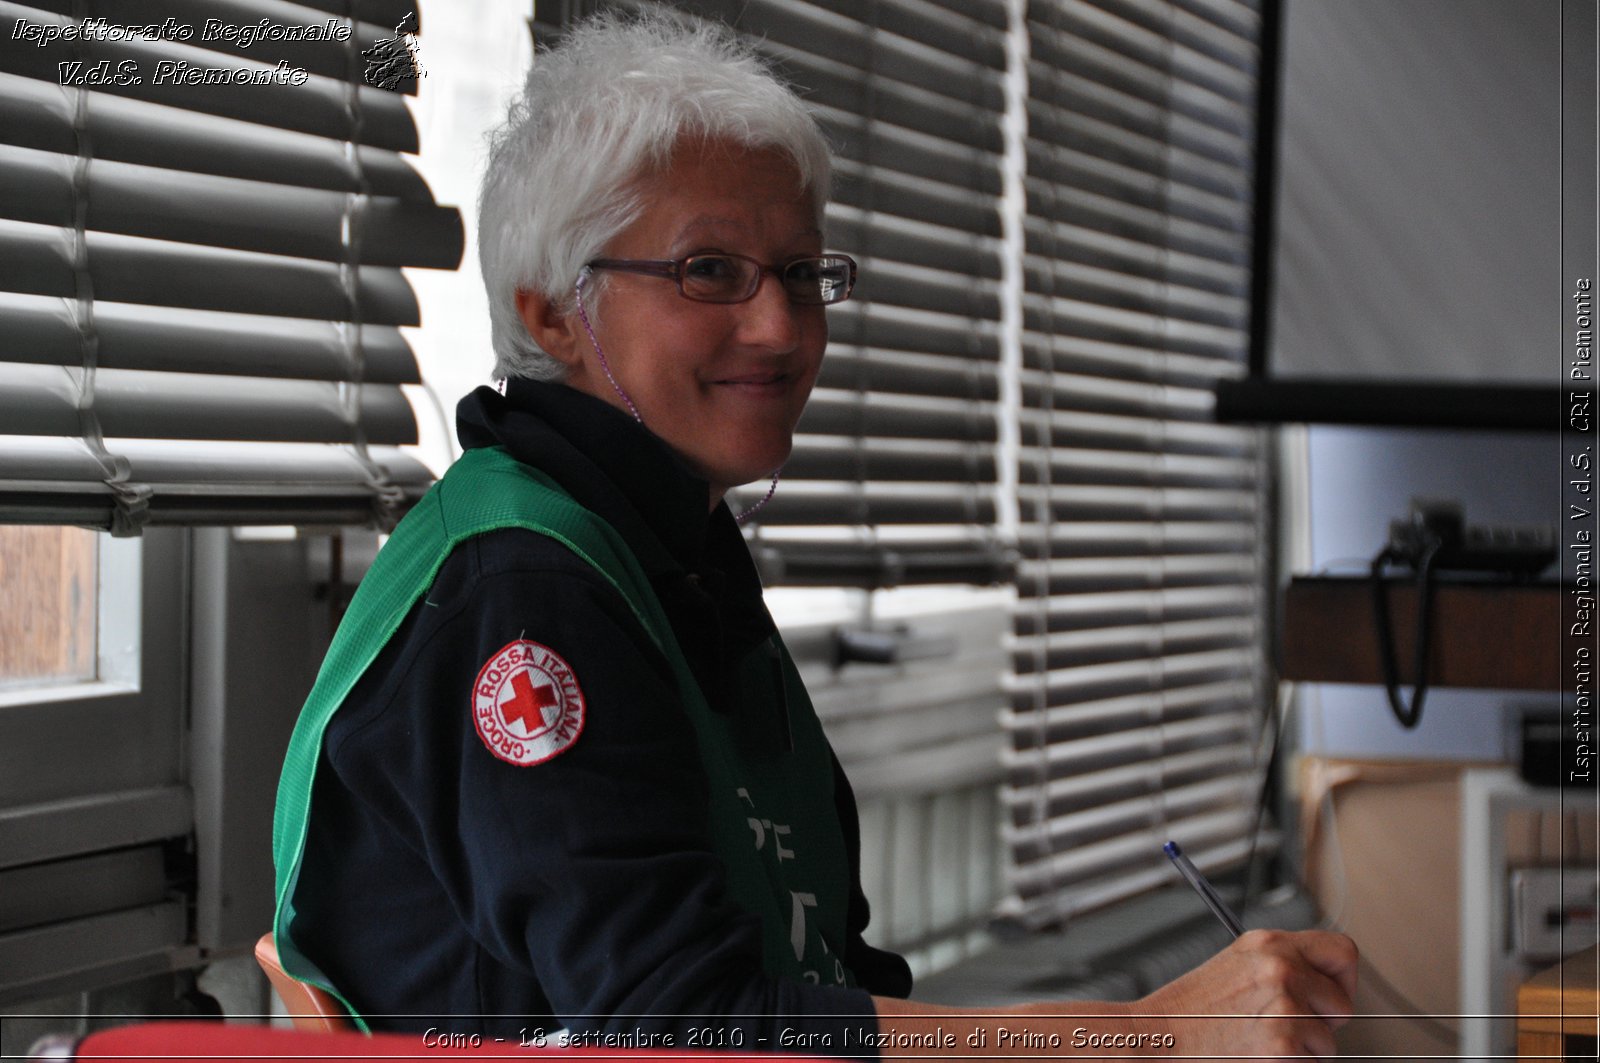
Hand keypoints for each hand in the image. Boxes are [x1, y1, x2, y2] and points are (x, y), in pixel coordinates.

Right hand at [1130, 929, 1357, 1060]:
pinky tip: (1259, 1053)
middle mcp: (1281, 967)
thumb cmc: (1193, 1009)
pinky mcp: (1284, 1043)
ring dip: (1303, 1047)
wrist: (1160, 1036)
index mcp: (1269, 943)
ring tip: (1262, 1039)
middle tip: (1286, 1025)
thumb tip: (1324, 983)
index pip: (1343, 951)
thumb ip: (1281, 964)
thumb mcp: (1238, 965)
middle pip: (1342, 1001)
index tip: (1328, 996)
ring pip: (1328, 1039)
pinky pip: (1312, 1062)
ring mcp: (1284, 1005)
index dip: (1342, 979)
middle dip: (1322, 1021)